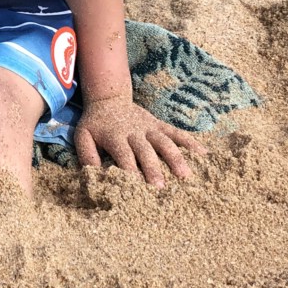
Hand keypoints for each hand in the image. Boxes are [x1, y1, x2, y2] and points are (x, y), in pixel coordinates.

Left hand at [74, 95, 203, 188]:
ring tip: (186, 176)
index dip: (130, 171)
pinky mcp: (160, 125)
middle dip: (154, 169)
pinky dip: (191, 143)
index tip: (136, 189)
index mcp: (115, 137)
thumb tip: (93, 176)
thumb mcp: (83, 135)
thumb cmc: (96, 123)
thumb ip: (87, 154)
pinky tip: (204, 155)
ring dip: (175, 158)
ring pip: (165, 142)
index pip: (124, 156)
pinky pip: (177, 133)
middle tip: (162, 188)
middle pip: (146, 151)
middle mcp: (134, 133)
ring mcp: (150, 128)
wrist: (109, 98)